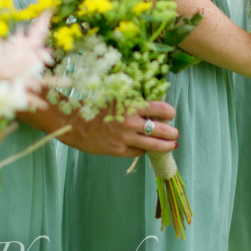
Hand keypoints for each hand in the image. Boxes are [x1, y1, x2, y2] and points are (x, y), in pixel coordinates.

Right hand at [61, 101, 179, 157]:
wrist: (75, 124)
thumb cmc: (97, 108)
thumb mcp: (117, 98)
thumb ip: (135, 103)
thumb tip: (155, 109)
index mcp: (130, 106)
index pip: (160, 109)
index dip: (169, 112)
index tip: (171, 114)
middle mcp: (130, 122)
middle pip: (161, 129)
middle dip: (172, 132)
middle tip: (175, 132)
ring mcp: (124, 138)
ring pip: (154, 145)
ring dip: (166, 145)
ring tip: (172, 145)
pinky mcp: (118, 150)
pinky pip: (139, 152)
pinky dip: (144, 149)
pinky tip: (146, 147)